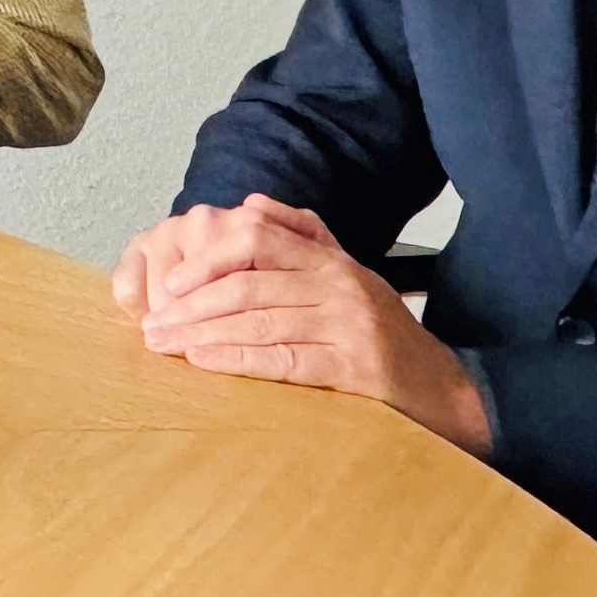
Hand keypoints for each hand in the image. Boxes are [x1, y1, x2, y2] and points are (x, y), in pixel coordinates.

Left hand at [120, 194, 491, 454]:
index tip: (169, 283)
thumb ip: (302, 236)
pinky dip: (237, 360)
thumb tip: (251, 204)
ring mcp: (350, 324)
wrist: (444, 391)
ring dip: (201, 334)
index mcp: (332, 260)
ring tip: (164, 345)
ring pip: (258, 320)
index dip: (206, 258)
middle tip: (151, 325)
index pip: (256, 237)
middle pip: (247, 283)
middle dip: (190, 305)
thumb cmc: (382, 336)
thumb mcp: (347, 275)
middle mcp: (340, 284)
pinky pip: (284, 359)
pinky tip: (204, 363)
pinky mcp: (356, 368)